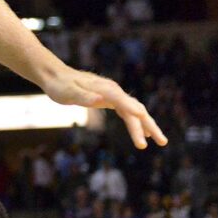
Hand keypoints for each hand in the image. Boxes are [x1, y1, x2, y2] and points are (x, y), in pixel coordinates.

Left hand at [41, 68, 167, 149]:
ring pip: (135, 112)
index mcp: (105, 89)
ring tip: (160, 142)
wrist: (55, 75)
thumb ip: (84, 97)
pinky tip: (141, 132)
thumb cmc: (60, 85)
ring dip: (147, 126)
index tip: (145, 127)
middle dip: (149, 126)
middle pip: (136, 109)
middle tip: (162, 142)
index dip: (134, 114)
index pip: (124, 103)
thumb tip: (99, 100)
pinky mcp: (109, 99)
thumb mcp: (68, 92)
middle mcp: (113, 91)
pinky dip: (136, 122)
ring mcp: (113, 95)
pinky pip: (127, 112)